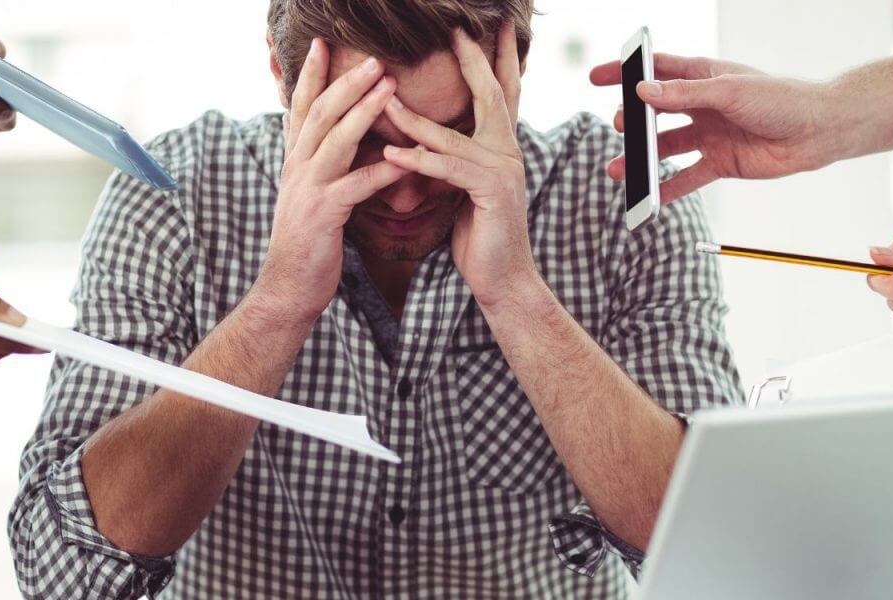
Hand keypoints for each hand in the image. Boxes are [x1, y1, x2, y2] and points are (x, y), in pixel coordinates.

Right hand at [256, 39, 407, 317]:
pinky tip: (407, 160)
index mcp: (295, 161)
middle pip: (320, 114)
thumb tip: (340, 141)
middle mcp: (297, 168)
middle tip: (374, 57)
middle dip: (346, 82)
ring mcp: (307, 190)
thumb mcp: (310, 195)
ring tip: (389, 87)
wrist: (287, 287)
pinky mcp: (323, 215)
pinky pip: (356, 186)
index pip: (302, 108)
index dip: (312, 75)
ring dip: (363, 111)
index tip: (323, 44)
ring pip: (335, 141)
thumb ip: (323, 166)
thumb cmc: (308, 243)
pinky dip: (383, 170)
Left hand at [381, 25, 535, 310]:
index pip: (501, 94)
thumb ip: (454, 160)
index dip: (495, 60)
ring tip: (384, 98)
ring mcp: (504, 171)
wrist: (502, 280)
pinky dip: (418, 159)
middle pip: (491, 96)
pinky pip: (448, 169)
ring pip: (453, 135)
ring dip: (414, 118)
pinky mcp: (491, 193)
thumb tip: (428, 139)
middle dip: (474, 60)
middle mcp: (508, 152)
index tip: (489, 28)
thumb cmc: (480, 236)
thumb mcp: (464, 189)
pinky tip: (391, 152)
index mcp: (502, 148)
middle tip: (457, 31)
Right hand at [589, 54, 845, 201]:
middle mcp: (702, 105)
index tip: (596, 78)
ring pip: (665, 148)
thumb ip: (684, 94)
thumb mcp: (729, 91)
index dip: (625, 74)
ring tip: (619, 170)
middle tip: (619, 127)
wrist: (817, 132)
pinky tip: (648, 198)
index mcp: (703, 77)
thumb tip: (643, 93)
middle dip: (632, 121)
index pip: (656, 72)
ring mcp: (709, 135)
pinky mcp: (720, 163)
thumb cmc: (781, 99)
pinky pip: (687, 178)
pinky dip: (667, 189)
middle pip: (655, 113)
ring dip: (642, 159)